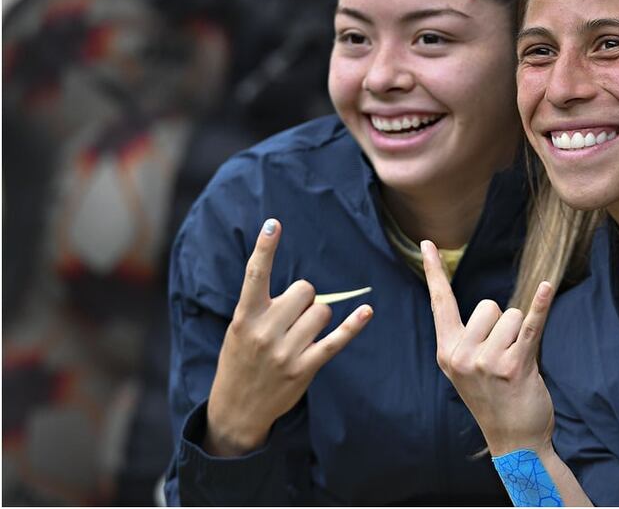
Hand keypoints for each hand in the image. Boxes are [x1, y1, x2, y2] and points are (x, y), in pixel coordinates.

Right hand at [205, 219, 372, 455]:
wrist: (237, 408)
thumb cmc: (240, 361)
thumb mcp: (240, 330)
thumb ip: (264, 307)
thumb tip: (306, 291)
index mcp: (245, 317)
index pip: (255, 275)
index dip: (265, 248)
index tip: (274, 224)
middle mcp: (264, 331)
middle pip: (305, 290)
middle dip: (305, 298)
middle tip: (292, 317)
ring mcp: (285, 351)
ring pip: (322, 311)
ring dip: (318, 317)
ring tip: (301, 334)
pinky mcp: (304, 368)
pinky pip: (336, 340)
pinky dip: (353, 325)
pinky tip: (366, 311)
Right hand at [421, 240, 554, 455]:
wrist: (514, 440)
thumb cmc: (494, 397)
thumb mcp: (466, 369)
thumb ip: (466, 338)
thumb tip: (486, 308)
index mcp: (447, 351)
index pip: (440, 302)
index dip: (434, 271)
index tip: (427, 242)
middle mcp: (462, 355)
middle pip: (490, 305)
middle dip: (503, 325)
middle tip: (503, 359)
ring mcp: (487, 361)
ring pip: (513, 316)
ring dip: (522, 335)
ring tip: (517, 366)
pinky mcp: (516, 365)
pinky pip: (531, 326)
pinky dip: (540, 305)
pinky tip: (546, 287)